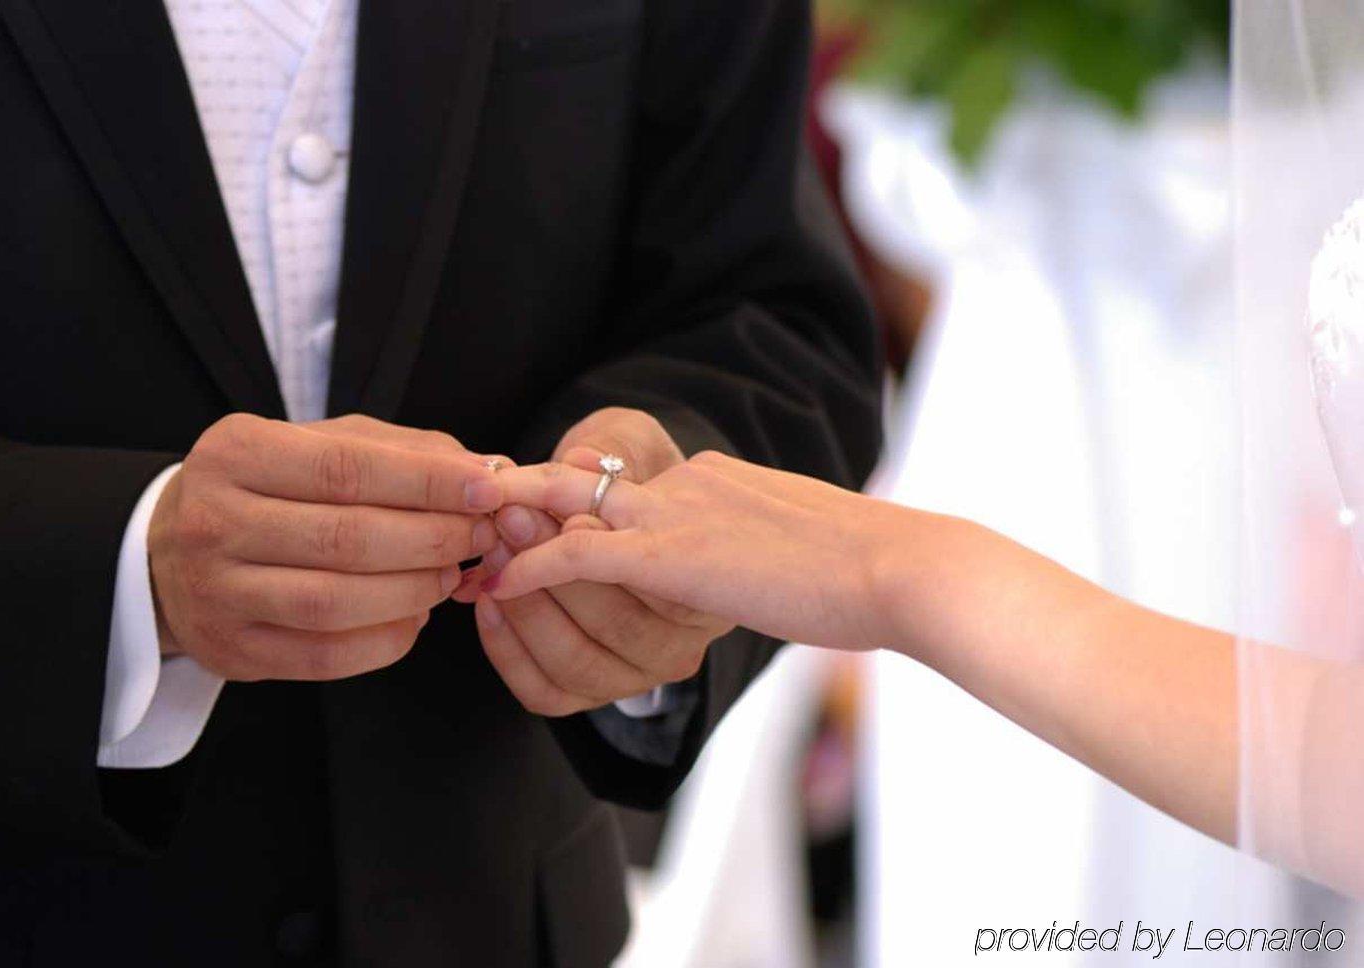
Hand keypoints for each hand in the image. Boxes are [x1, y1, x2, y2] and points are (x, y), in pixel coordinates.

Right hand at [149, 413, 503, 680]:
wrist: (169, 553)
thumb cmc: (268, 488)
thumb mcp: (317, 444)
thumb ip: (399, 449)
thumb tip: (481, 468)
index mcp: (236, 453)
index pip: (346, 468)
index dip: (427, 482)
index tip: (487, 488)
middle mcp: (215, 522)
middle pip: (347, 538)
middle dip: (433, 538)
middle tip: (479, 535)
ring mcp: (217, 593)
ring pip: (336, 602)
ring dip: (414, 590)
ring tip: (448, 574)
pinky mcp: (232, 650)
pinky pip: (326, 656)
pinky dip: (386, 639)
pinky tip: (414, 616)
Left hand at [454, 408, 732, 715]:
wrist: (615, 518)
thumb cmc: (631, 483)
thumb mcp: (638, 448)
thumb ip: (616, 457)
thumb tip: (581, 461)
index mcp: (705, 592)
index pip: (646, 576)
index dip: (583, 542)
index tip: (535, 503)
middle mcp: (679, 647)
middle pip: (612, 623)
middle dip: (545, 566)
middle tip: (506, 520)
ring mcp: (635, 678)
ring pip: (574, 659)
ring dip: (523, 605)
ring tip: (493, 551)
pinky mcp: (590, 695)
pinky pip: (543, 689)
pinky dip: (507, 647)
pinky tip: (488, 598)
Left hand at [483, 450, 947, 651]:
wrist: (895, 566)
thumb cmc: (861, 570)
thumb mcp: (793, 546)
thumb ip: (748, 544)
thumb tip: (738, 563)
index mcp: (714, 479)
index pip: (625, 485)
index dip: (570, 497)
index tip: (532, 514)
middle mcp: (687, 484)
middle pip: (582, 481)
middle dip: (522, 497)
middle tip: (475, 514)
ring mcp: (677, 515)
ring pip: (567, 509)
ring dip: (513, 532)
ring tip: (469, 552)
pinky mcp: (673, 555)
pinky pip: (579, 555)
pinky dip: (531, 568)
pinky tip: (496, 587)